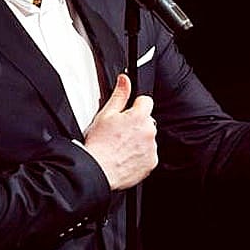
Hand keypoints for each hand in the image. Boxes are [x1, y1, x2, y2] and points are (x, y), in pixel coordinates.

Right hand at [83, 74, 157, 190]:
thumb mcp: (106, 114)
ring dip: (138, 139)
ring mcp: (151, 148)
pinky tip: (125, 156)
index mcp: (139, 117)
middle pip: (147, 120)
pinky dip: (140, 154)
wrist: (98, 170)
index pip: (146, 101)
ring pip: (148, 137)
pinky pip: (148, 154)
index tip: (127, 113)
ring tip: (121, 146)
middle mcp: (149, 131)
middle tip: (119, 132)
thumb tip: (125, 79)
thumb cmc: (99, 145)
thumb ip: (119, 94)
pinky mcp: (151, 163)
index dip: (134, 106)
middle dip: (136, 124)